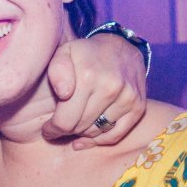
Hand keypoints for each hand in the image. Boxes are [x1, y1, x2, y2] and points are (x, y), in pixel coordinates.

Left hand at [44, 32, 148, 149]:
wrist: (121, 47)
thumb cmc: (86, 54)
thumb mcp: (64, 53)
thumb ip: (57, 72)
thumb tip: (64, 94)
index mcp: (88, 76)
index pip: (65, 120)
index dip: (52, 129)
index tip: (47, 129)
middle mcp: (110, 88)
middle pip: (80, 128)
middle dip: (66, 130)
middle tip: (59, 126)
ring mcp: (127, 98)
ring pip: (96, 132)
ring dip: (83, 133)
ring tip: (75, 125)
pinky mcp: (138, 107)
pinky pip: (116, 135)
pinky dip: (100, 140)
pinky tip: (89, 137)